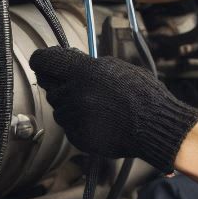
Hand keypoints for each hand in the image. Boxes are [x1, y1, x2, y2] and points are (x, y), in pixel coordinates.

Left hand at [29, 46, 197, 169]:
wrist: (155, 125)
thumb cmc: (143, 95)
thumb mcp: (117, 67)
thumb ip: (89, 65)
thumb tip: (73, 62)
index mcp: (82, 71)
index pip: (44, 61)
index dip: (42, 61)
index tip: (44, 62)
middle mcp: (73, 94)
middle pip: (50, 87)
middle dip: (61, 85)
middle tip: (80, 87)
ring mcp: (74, 117)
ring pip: (59, 109)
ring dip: (71, 106)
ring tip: (97, 107)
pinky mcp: (78, 137)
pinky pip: (69, 127)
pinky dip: (79, 124)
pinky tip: (99, 121)